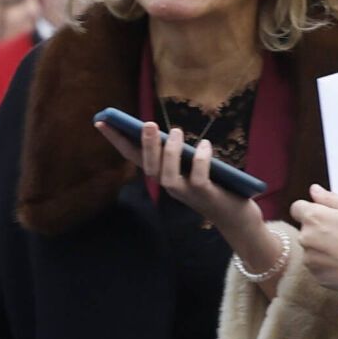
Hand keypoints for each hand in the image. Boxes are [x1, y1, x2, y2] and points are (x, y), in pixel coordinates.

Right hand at [93, 120, 268, 248]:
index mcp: (164, 175)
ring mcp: (187, 194)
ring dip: (169, 153)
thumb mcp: (192, 165)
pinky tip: (204, 145)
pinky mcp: (206, 196)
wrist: (235, 216)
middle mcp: (170, 187)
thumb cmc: (213, 185)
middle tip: (147, 123)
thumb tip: (168, 132)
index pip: (135, 157)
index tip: (101, 122)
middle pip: (149, 168)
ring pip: (167, 176)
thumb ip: (180, 153)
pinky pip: (198, 177)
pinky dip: (200, 160)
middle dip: (146, 146)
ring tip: (175, 131)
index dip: (117, 141)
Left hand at [291, 185, 337, 299]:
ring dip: (323, 248)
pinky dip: (328, 264)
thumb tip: (314, 191)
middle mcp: (306, 239)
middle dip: (319, 229)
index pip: (297, 208)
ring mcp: (310, 261)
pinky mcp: (317, 278)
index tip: (326, 215)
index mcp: (314, 218)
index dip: (312, 209)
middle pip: (305, 229)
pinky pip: (318, 266)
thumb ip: (330, 199)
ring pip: (312, 249)